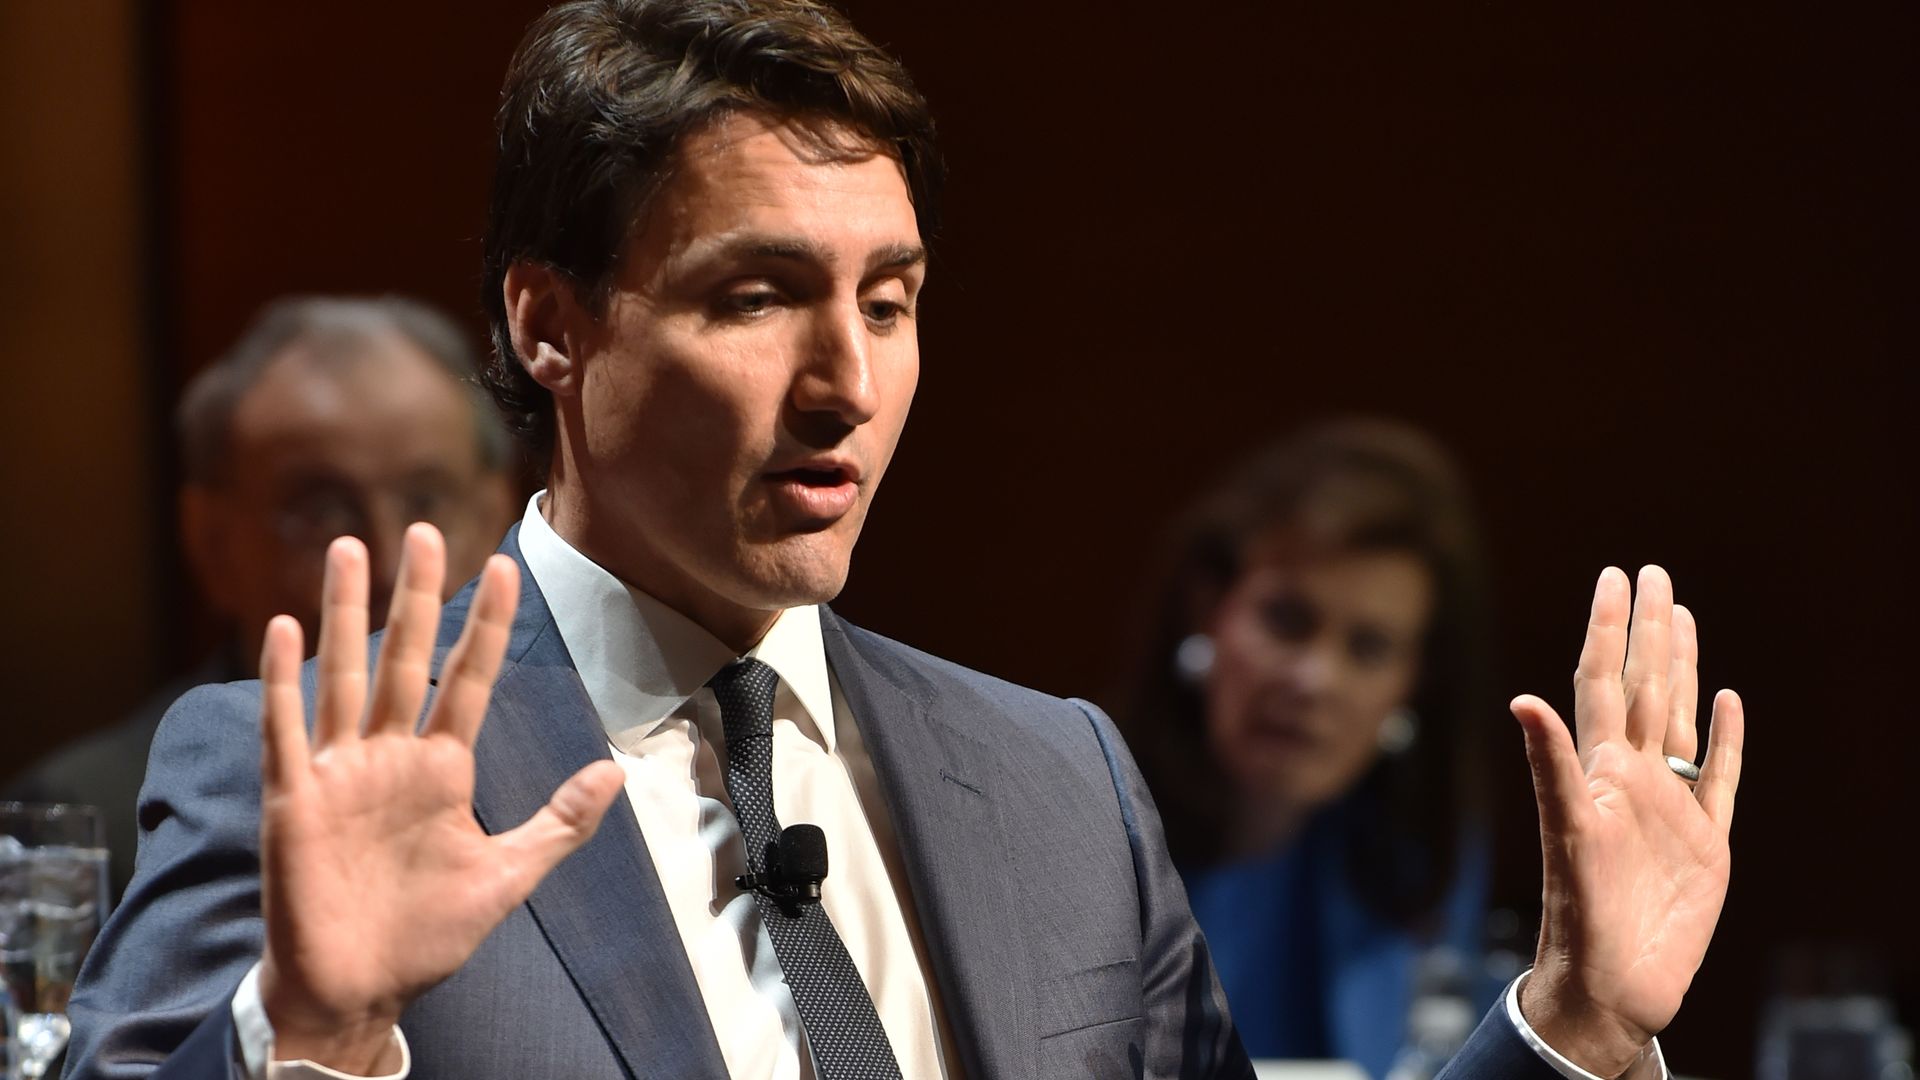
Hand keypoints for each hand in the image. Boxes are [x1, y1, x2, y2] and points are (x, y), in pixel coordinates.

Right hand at [255, 525, 624, 1071]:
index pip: (468, 679)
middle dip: (417, 596)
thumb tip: (616, 772)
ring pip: (344, 676)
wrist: (361, 989)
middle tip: (425, 529)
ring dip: (345, 615)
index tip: (504, 565)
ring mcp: (340, 773)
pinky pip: (286, 730)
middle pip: (407, 658)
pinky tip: (282, 626)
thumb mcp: (509, 877)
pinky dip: (282, 681)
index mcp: (442, 768)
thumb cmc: (429, 934)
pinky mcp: (295, 800)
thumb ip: (559, 823)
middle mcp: (390, 757)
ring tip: (349, 550)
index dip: (485, 625)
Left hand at [1512, 566, 1744, 1076]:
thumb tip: (1520, 699)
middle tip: (1653, 573)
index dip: (1607, 629)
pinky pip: (1718, 776)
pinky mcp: (1704, 841)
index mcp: (1599, 768)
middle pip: (1643, 687)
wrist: (1611, 979)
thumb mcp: (1565, 831)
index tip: (1613, 576)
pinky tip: (1730, 701)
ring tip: (1682, 616)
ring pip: (1678, 718)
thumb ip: (1549, 765)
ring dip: (1681, 668)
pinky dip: (1726, 738)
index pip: (1602, 681)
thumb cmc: (1580, 912)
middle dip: (1647, 630)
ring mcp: (1669, 806)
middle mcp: (1632, 777)